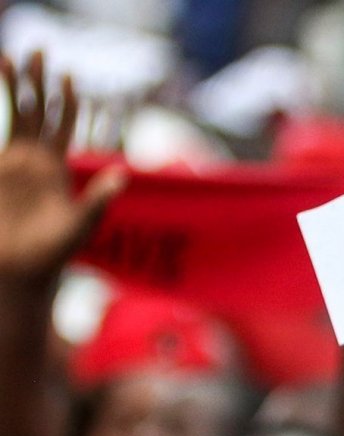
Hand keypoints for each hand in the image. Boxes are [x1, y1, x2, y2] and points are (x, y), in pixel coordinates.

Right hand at [0, 55, 118, 292]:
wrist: (20, 268)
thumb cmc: (53, 252)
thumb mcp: (82, 224)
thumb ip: (100, 199)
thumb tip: (123, 173)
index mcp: (60, 167)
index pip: (64, 125)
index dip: (66, 101)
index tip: (70, 77)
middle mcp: (36, 159)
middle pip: (37, 109)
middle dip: (37, 80)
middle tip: (38, 49)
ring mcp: (12, 161)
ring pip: (13, 114)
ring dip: (12, 86)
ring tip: (7, 56)